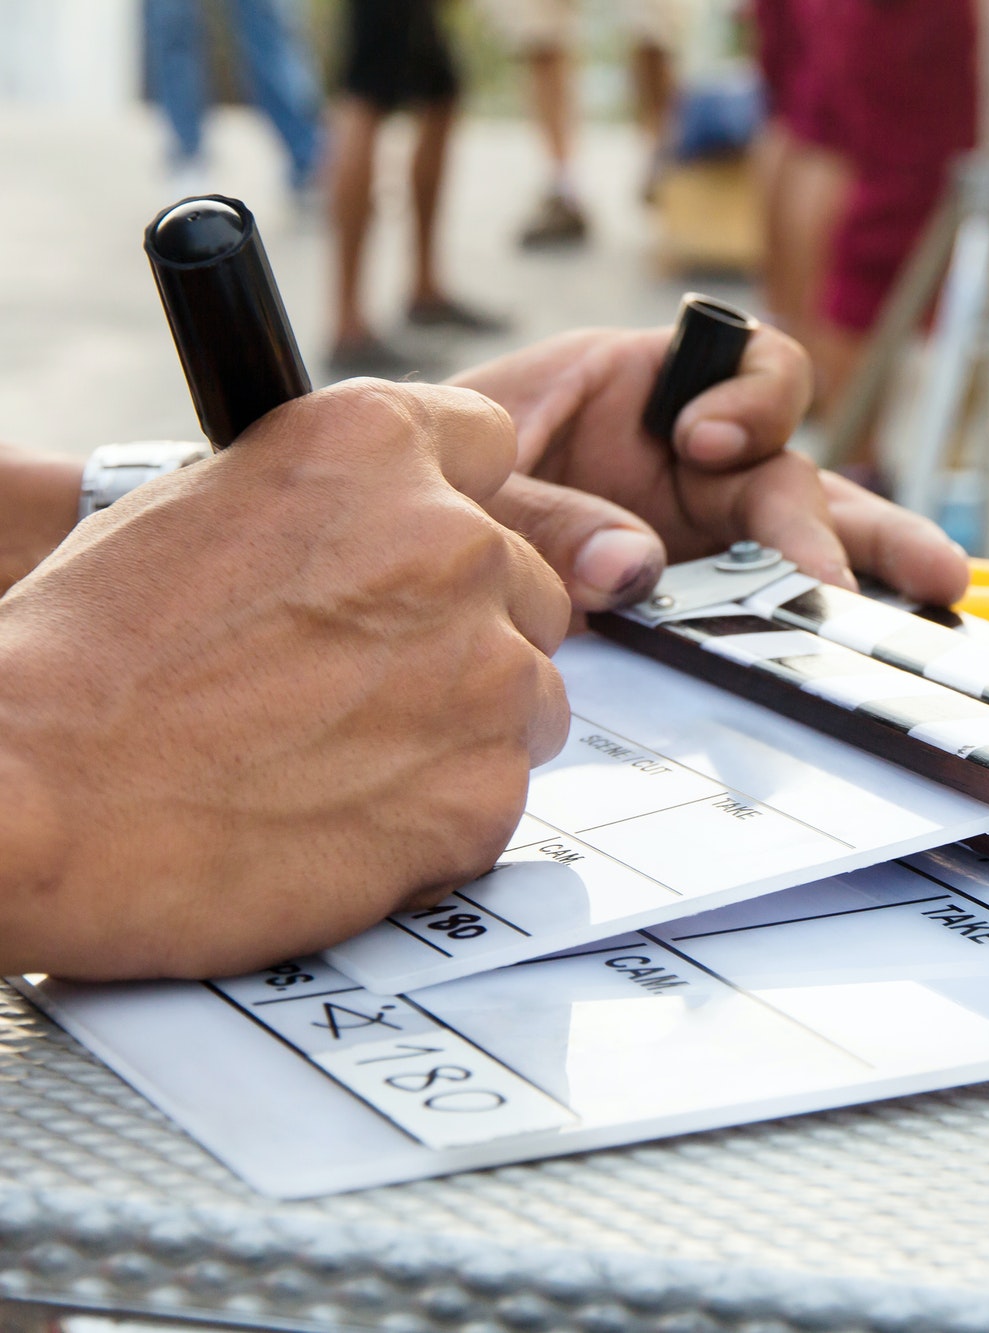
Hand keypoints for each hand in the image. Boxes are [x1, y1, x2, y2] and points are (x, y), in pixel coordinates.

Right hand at [0, 380, 570, 980]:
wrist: (32, 799)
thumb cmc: (85, 660)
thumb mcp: (204, 508)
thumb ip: (334, 507)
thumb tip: (398, 525)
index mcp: (374, 446)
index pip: (488, 447)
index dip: (455, 507)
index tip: (427, 556)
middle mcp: (454, 542)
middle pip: (525, 584)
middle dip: (467, 632)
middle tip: (364, 686)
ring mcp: (485, 671)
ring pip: (529, 694)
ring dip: (463, 725)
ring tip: (338, 759)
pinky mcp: (484, 791)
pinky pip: (497, 795)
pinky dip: (439, 814)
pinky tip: (341, 820)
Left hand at [450, 324, 970, 609]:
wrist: (377, 561)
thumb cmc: (414, 484)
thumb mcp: (465, 478)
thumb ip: (541, 511)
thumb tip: (633, 568)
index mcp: (636, 387)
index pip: (739, 364)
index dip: (746, 397)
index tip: (704, 443)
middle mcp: (688, 457)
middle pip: (792, 469)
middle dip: (829, 520)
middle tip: (834, 578)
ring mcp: (700, 533)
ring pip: (808, 540)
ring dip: (871, 560)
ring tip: (934, 590)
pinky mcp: (696, 600)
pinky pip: (771, 607)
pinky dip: (820, 624)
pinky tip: (878, 638)